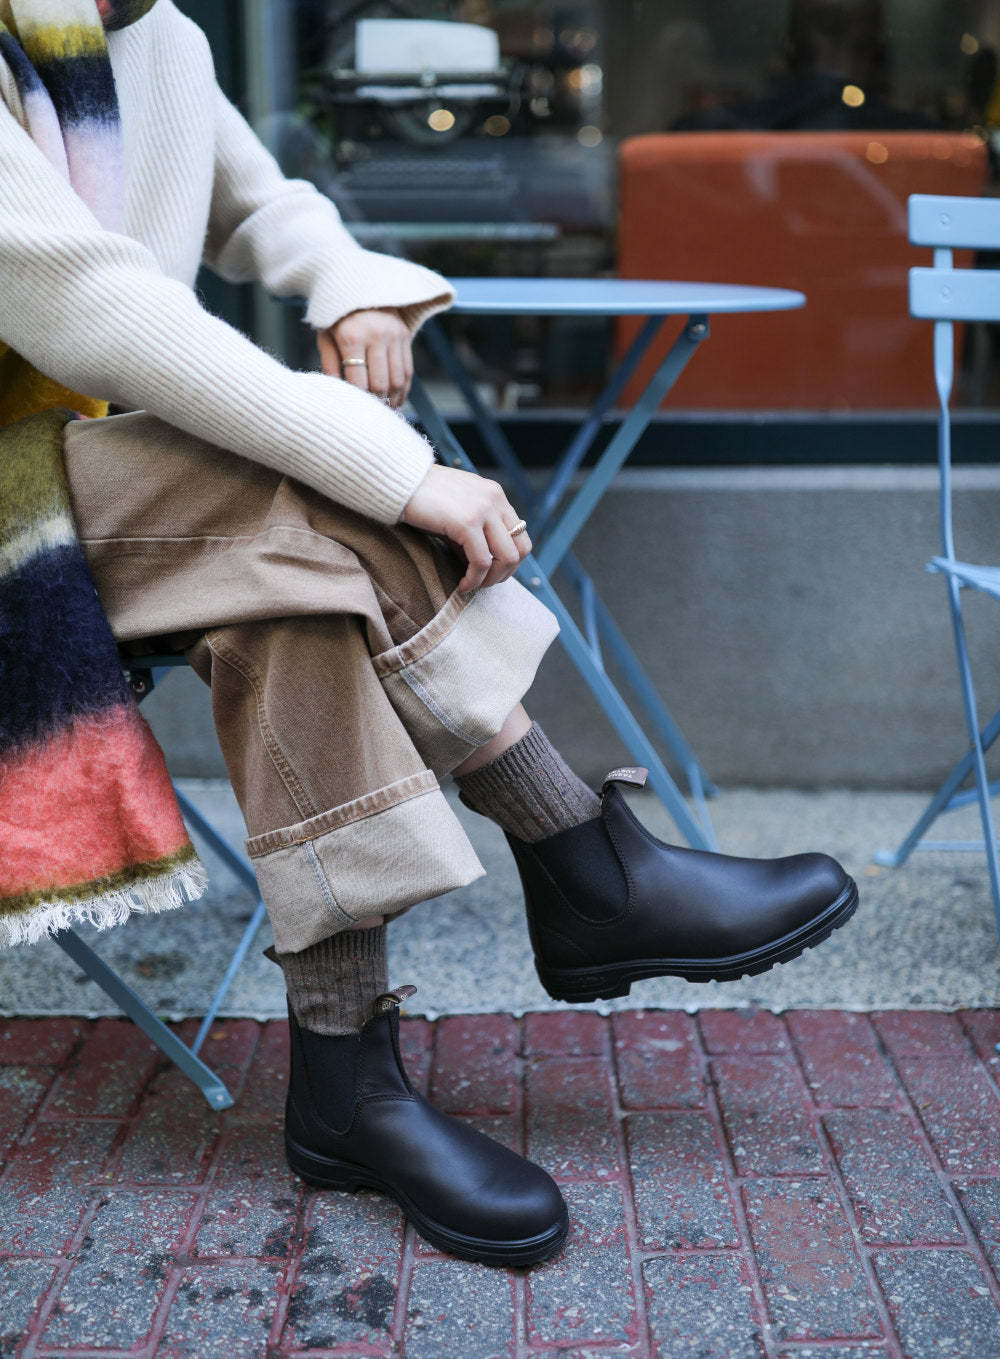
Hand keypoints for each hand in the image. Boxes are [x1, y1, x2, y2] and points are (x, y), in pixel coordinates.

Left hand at [317, 307, 412, 407]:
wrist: (359, 285)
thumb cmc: (336, 317)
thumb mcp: (325, 336)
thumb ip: (329, 364)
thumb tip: (336, 394)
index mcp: (352, 337)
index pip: (359, 381)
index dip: (359, 401)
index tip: (356, 411)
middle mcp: (376, 335)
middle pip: (381, 383)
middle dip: (377, 402)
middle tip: (371, 414)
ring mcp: (394, 335)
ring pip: (398, 380)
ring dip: (392, 399)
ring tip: (384, 410)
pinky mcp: (405, 335)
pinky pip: (407, 370)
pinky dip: (403, 389)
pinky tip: (395, 400)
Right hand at [401, 463, 531, 592]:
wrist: (396, 481)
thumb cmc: (421, 499)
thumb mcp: (456, 513)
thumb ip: (474, 535)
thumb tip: (483, 567)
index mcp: (495, 495)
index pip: (521, 534)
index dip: (510, 561)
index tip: (490, 573)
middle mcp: (494, 499)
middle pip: (521, 548)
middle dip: (505, 573)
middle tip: (483, 584)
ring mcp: (483, 509)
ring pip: (506, 557)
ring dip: (490, 580)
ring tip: (471, 585)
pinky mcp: (466, 521)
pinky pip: (481, 561)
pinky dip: (474, 579)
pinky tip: (462, 585)